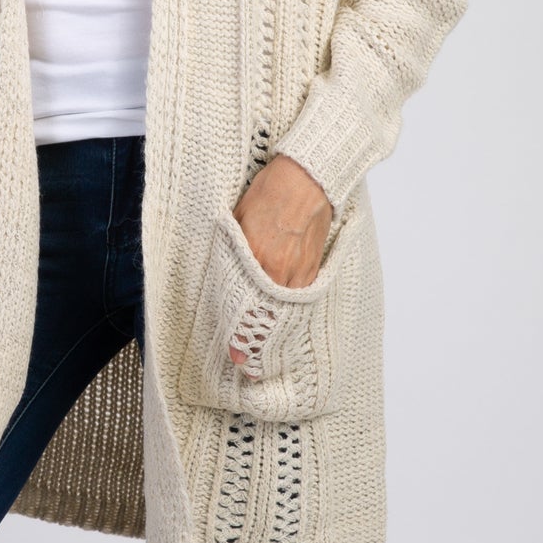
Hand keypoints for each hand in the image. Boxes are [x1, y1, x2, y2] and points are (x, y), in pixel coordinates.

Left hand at [228, 157, 332, 364]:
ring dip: (275, 332)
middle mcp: (280, 270)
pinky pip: (302, 299)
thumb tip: (227, 281)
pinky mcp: (315, 268)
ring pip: (287, 313)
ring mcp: (302, 271)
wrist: (306, 177)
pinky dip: (291, 314)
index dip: (240, 335)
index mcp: (257, 258)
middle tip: (248, 365)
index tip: (235, 355)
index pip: (245, 308)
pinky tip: (284, 325)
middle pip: (267, 318)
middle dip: (257, 343)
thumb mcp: (236, 220)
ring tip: (264, 351)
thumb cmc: (268, 192)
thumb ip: (232, 254)